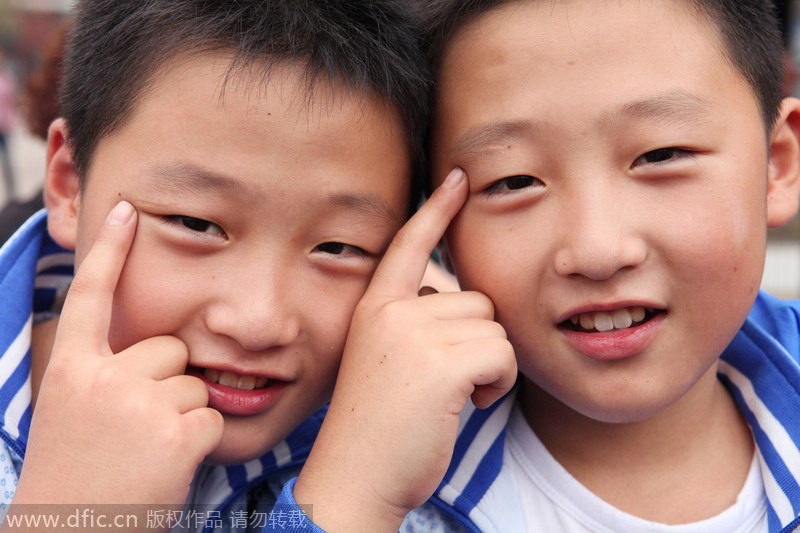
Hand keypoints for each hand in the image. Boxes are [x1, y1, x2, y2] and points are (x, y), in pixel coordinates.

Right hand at [13, 201, 222, 508]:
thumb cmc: (77, 481)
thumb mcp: (72, 416)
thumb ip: (104, 376)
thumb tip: (159, 352)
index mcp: (69, 372)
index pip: (91, 297)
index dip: (108, 251)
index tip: (125, 210)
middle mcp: (101, 379)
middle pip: (169, 349)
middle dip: (166, 383)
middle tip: (138, 430)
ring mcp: (138, 404)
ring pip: (194, 385)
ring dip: (183, 417)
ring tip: (148, 454)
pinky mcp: (175, 434)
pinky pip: (212, 418)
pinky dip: (200, 445)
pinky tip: (168, 468)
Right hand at [294, 169, 516, 531]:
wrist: (356, 477)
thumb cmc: (378, 426)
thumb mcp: (386, 361)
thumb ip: (416, 323)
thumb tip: (461, 302)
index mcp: (375, 307)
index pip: (410, 244)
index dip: (437, 209)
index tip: (459, 177)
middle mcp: (392, 311)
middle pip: (475, 301)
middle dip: (476, 343)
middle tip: (442, 383)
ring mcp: (413, 334)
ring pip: (493, 328)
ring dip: (488, 366)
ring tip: (451, 396)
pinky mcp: (440, 363)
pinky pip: (502, 354)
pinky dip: (497, 384)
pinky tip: (467, 404)